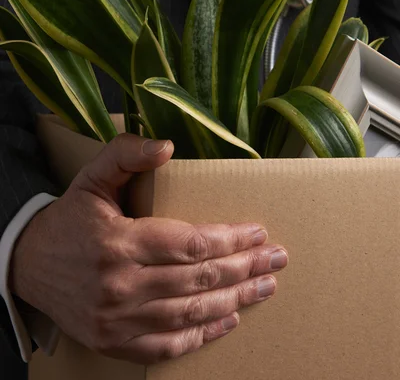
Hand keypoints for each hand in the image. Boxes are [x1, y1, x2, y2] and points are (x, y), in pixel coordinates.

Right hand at [10, 133, 287, 363]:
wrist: (29, 264)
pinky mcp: (114, 341)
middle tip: (277, 259)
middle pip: (199, 278)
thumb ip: (127, 154)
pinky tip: (228, 320)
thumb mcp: (93, 176)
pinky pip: (168, 346)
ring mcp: (117, 320)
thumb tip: (167, 146)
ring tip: (265, 287)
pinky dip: (202, 336)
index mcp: (119, 242)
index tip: (259, 232)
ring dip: (235, 300)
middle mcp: (121, 285)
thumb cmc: (70, 218)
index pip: (191, 244)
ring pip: (190, 313)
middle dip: (245, 267)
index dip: (230, 239)